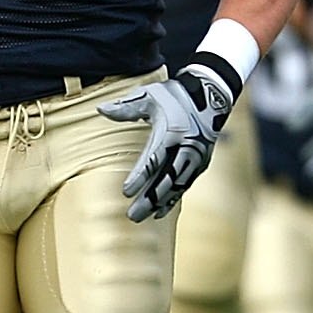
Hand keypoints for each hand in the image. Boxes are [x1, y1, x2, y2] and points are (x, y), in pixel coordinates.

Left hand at [101, 62, 238, 220]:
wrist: (211, 94)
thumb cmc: (175, 95)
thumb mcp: (150, 96)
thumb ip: (126, 107)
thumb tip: (100, 110)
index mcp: (171, 132)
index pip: (153, 159)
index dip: (140, 177)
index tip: (126, 192)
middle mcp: (186, 148)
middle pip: (166, 179)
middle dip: (149, 199)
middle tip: (132, 216)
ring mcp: (196, 157)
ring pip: (177, 186)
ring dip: (160, 203)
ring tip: (143, 217)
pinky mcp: (202, 162)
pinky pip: (186, 184)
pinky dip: (173, 198)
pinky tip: (160, 211)